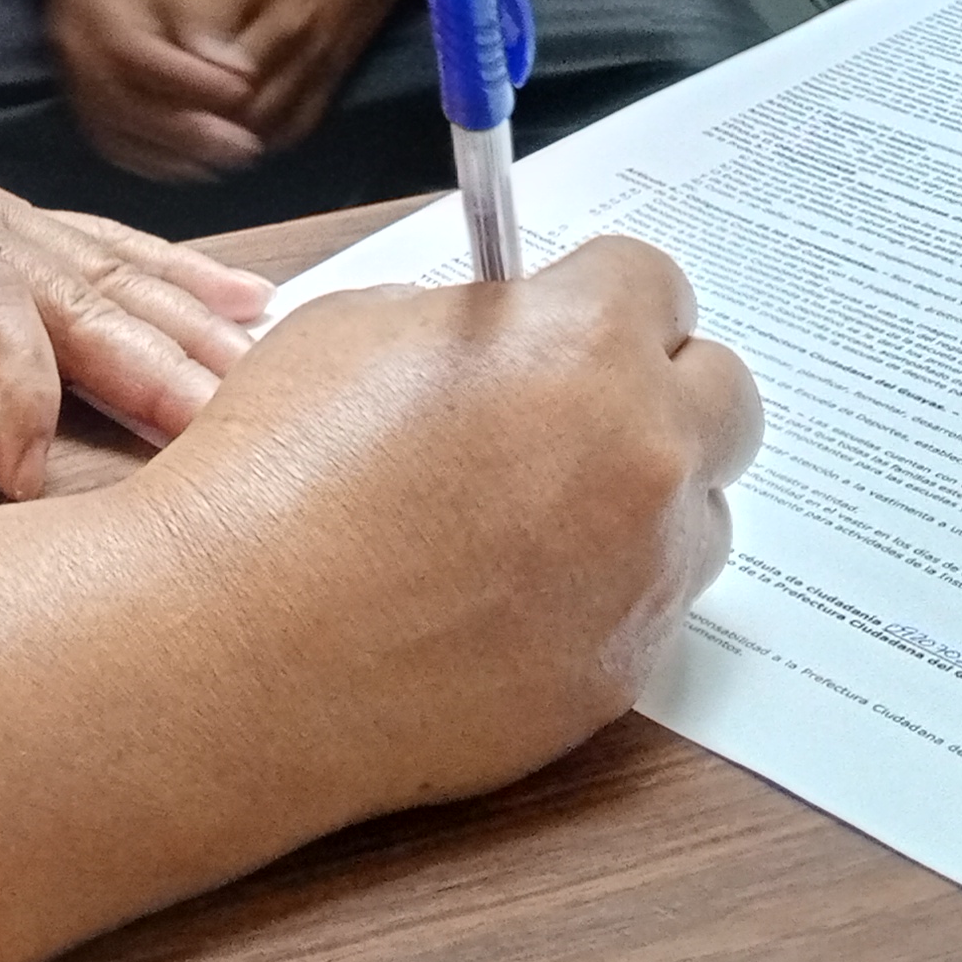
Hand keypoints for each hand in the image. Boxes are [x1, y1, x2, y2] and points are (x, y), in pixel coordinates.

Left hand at [0, 84, 275, 509]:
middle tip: (226, 438)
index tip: (22, 471)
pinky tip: (249, 308)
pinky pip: (105, 246)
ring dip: (189, 325)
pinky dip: (179, 275)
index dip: (14, 387)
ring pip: (109, 269)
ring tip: (269, 385)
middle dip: (154, 363)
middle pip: (74, 291)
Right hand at [33, 0, 266, 181]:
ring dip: (172, 157)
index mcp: (97, 10)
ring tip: (225, 162)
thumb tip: (234, 68)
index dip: (190, 81)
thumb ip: (199, 14)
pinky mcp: (78, 97)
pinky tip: (190, 165)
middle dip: (188, 134)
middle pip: (126, 108)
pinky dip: (150, 161)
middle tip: (245, 147)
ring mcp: (72, 80)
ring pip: (116, 134)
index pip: (140, 56)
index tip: (242, 92)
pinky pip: (109, 142)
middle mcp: (76, 53)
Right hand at [143, 236, 761, 811]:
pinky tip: (494, 602)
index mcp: (584, 345)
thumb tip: (507, 334)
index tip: (571, 320)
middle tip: (576, 411)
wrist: (235, 644)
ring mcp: (642, 577)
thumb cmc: (274, 475)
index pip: (658, 285)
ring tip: (523, 522)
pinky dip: (593, 599)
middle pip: (727, 397)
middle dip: (660, 392)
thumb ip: (469, 321)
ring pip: (697, 517)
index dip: (603, 299)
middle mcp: (642, 456)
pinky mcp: (617, 676)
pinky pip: (643, 613)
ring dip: (637, 505)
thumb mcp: (358, 328)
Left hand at [187, 0, 429, 149]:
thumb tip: (165, 7)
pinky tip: (243, 134)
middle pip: (224, 89)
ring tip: (196, 131)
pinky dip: (267, 137)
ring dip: (225, 131)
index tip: (144, 65)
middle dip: (191, 105)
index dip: (164, 58)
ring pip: (260, 117)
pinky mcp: (338, 72)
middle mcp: (283, 27)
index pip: (195, 38)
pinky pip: (300, 122)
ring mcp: (314, 55)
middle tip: (163, 109)